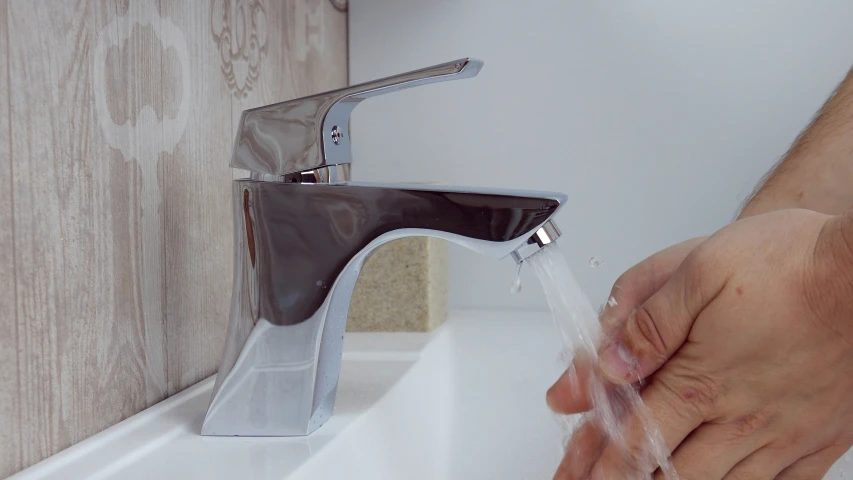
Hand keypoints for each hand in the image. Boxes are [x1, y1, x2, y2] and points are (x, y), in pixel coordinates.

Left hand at [550, 209, 852, 478]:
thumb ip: (647, 323)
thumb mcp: (698, 271)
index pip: (634, 438)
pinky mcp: (821, 437)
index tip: (573, 474)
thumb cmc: (791, 264)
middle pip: (668, 472)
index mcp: (701, 380)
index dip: (597, 461)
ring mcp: (784, 434)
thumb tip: (606, 364)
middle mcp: (742, 418)